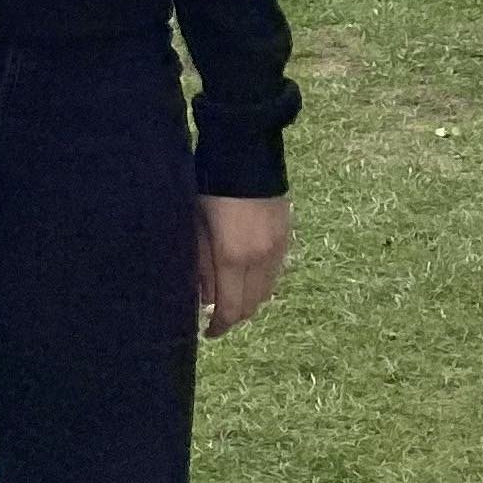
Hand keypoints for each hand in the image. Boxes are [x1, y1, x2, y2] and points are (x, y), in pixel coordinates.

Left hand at [196, 194, 289, 338]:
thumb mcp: (196, 225)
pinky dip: (262, 282)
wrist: (245, 149)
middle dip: (234, 316)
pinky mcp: (286, 235)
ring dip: (249, 300)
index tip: (208, 333)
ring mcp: (278, 247)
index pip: (231, 309)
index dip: (219, 327)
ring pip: (266, 291)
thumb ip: (199, 264)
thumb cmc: (210, 186)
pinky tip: (247, 276)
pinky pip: (275, 272)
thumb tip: (203, 298)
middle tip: (217, 317)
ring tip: (231, 296)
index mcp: (234, 258)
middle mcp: (261, 259)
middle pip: (251, 305)